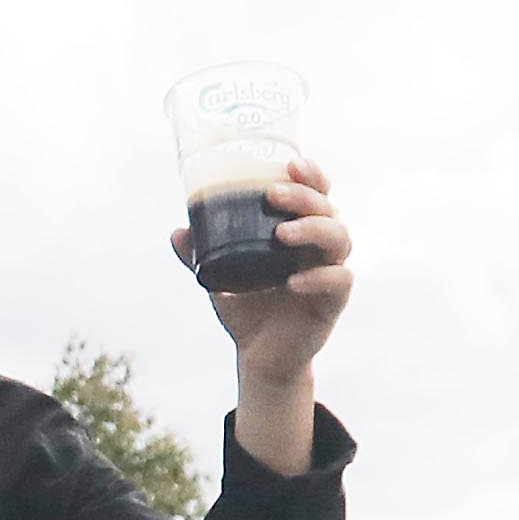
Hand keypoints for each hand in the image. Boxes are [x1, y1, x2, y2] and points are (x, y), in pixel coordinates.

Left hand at [178, 154, 354, 434]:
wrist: (258, 356)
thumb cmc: (246, 308)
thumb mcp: (218, 278)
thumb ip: (200, 255)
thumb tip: (179, 232)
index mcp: (299, 231)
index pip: (316, 193)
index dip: (311, 175)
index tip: (290, 163)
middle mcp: (319, 247)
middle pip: (328, 208)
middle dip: (304, 196)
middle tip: (273, 195)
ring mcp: (329, 271)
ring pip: (340, 237)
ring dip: (312, 229)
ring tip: (281, 234)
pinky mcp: (334, 301)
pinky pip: (338, 281)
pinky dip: (318, 278)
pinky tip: (292, 282)